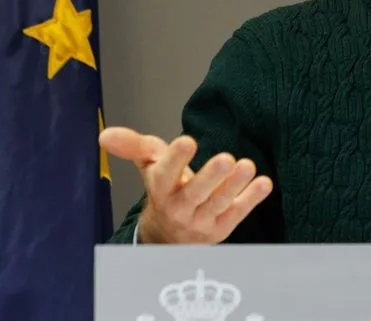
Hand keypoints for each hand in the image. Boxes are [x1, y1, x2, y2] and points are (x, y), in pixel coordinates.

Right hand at [98, 126, 272, 243]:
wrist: (169, 235)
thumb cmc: (165, 189)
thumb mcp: (150, 165)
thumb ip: (134, 146)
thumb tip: (105, 134)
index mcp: (161, 189)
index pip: (165, 174)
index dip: (175, 159)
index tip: (187, 141)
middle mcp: (179, 207)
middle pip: (195, 193)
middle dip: (211, 177)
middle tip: (226, 158)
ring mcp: (202, 220)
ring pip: (219, 203)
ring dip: (234, 185)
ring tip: (248, 166)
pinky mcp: (222, 227)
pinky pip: (237, 213)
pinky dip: (251, 199)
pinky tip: (264, 183)